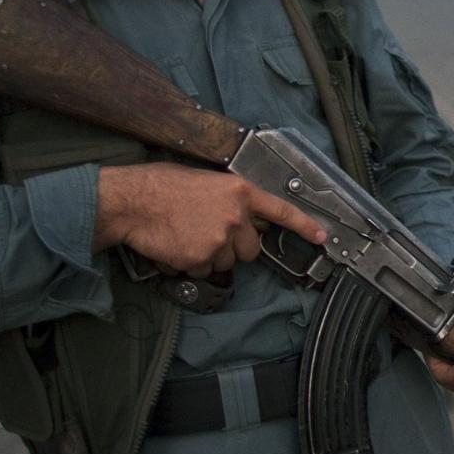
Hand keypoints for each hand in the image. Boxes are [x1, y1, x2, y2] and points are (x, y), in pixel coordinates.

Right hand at [94, 165, 325, 277]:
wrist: (132, 201)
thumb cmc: (161, 186)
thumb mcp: (204, 182)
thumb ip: (230, 200)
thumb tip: (241, 218)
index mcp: (238, 191)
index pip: (280, 211)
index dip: (304, 226)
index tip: (321, 237)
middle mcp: (235, 216)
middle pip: (251, 249)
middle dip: (235, 247)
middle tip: (208, 233)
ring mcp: (220, 239)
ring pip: (227, 262)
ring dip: (210, 256)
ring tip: (186, 235)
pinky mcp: (202, 259)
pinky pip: (204, 271)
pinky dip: (191, 265)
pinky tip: (176, 246)